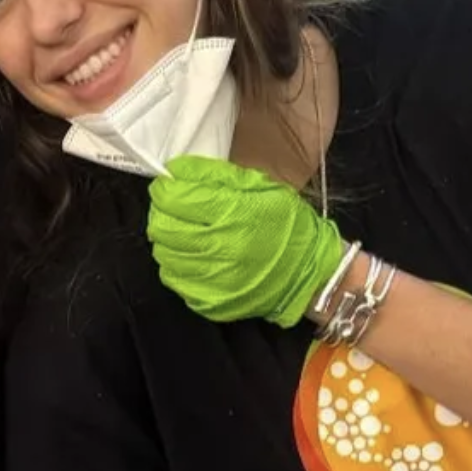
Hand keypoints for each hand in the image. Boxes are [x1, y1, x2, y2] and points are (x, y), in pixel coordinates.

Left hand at [147, 154, 346, 326]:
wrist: (310, 275)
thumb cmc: (287, 225)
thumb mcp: (260, 187)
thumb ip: (215, 175)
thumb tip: (176, 169)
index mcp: (233, 215)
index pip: (173, 198)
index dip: (165, 188)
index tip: (170, 185)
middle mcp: (219, 249)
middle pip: (161, 226)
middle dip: (162, 212)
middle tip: (177, 208)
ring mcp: (212, 279)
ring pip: (163, 252)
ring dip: (169, 238)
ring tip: (187, 231)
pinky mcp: (208, 300)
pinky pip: (173, 277)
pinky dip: (176, 263)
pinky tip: (194, 255)